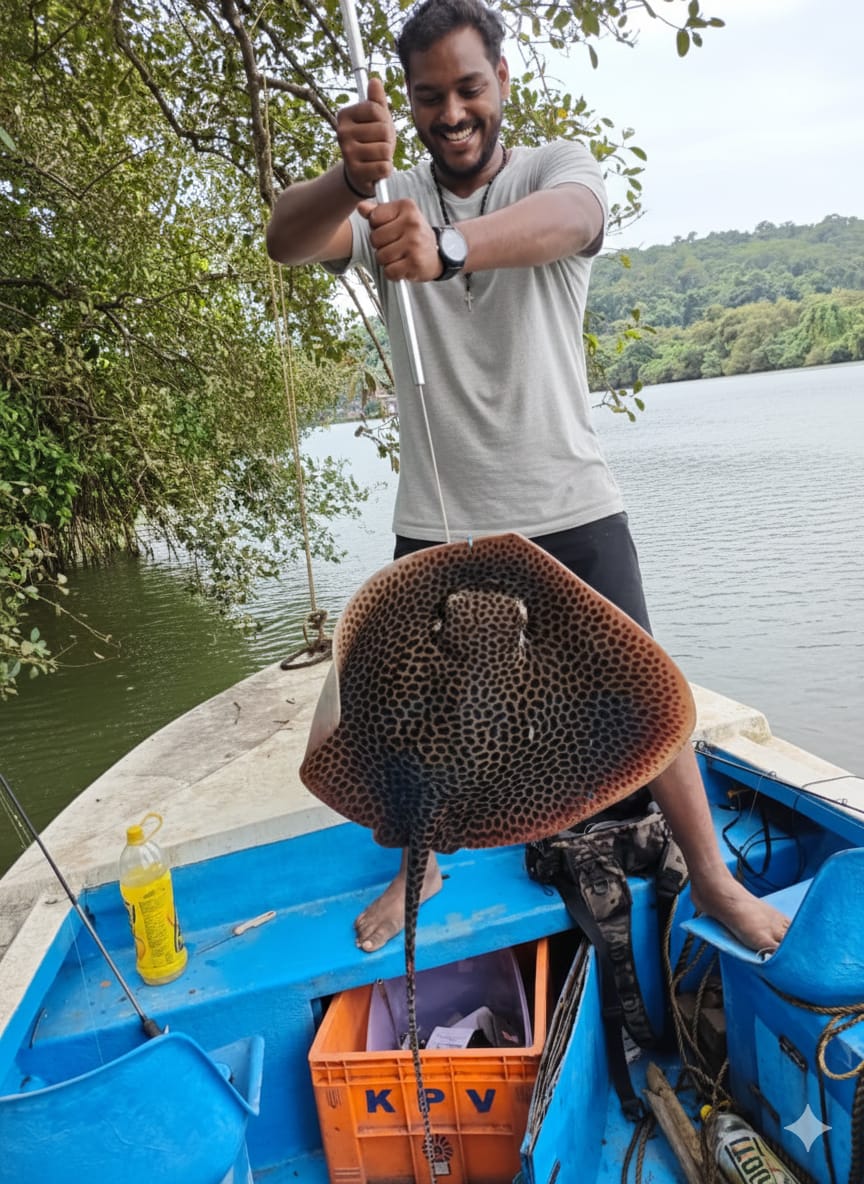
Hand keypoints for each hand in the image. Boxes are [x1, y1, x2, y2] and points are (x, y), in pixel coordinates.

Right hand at [337, 77, 395, 197]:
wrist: (361, 172)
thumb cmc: (371, 141)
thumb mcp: (377, 119)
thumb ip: (377, 101)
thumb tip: (374, 81)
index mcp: (344, 115)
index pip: (374, 109)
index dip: (384, 119)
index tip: (378, 127)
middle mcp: (342, 132)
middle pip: (383, 130)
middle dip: (387, 139)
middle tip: (378, 145)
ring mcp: (347, 153)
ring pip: (384, 149)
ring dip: (387, 155)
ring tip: (377, 157)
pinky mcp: (355, 172)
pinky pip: (383, 167)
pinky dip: (386, 169)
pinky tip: (377, 169)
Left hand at [358, 198, 443, 282]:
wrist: (438, 255)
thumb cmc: (415, 235)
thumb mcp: (399, 217)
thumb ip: (378, 212)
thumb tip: (361, 207)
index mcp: (407, 207)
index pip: (374, 217)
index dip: (377, 227)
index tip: (390, 229)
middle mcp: (412, 223)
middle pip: (374, 238)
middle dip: (381, 245)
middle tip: (395, 245)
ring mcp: (414, 243)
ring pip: (380, 256)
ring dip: (386, 261)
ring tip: (399, 256)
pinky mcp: (415, 262)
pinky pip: (389, 271)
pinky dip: (393, 273)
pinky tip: (402, 266)